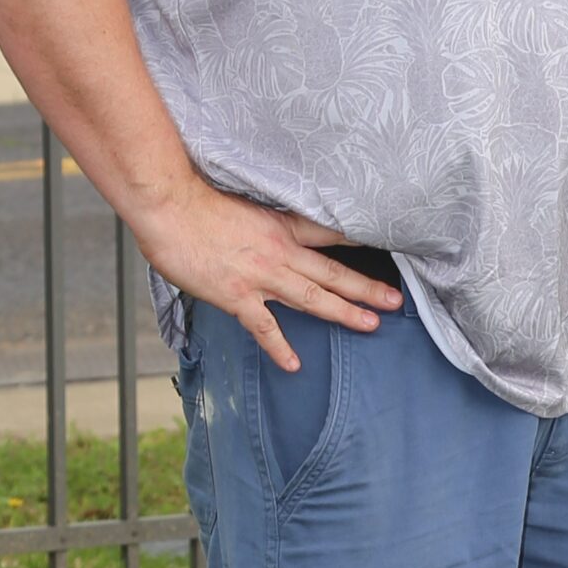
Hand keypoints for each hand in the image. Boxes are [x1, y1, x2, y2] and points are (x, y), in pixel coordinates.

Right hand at [130, 176, 400, 372]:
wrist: (171, 208)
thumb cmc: (200, 203)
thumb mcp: (246, 204)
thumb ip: (266, 221)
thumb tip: (274, 231)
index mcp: (284, 225)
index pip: (333, 234)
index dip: (362, 242)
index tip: (392, 248)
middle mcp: (281, 251)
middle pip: (334, 272)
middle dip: (367, 288)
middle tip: (396, 301)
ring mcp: (262, 276)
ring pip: (313, 297)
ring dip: (344, 312)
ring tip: (371, 324)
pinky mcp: (237, 296)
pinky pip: (264, 328)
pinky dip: (280, 347)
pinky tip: (294, 364)